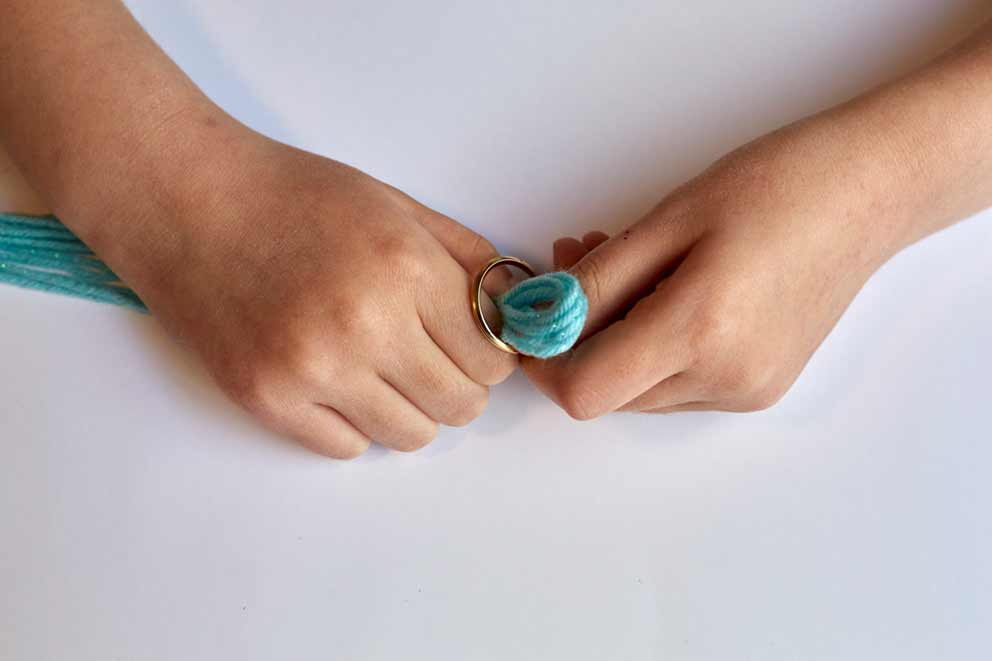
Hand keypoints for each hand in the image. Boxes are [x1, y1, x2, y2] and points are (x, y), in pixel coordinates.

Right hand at [97, 119, 515, 457]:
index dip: (491, 356)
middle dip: (459, 387)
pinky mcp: (268, 401)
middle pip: (461, 405)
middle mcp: (367, 325)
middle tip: (433, 362)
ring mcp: (314, 370)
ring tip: (382, 371)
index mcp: (408, 269)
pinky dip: (353, 422)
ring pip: (411, 435)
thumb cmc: (296, 196)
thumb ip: (467, 259)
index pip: (492, 357)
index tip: (473, 347)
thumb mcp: (396, 206)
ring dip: (410, 410)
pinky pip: (347, 447)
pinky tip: (335, 381)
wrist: (188, 202)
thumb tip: (513, 311)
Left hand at [524, 115, 918, 416]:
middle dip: (579, 337)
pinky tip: (668, 289)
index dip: (544, 362)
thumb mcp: (667, 220)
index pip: (585, 391)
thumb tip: (537, 319)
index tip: (532, 319)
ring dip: (616, 337)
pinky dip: (656, 344)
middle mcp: (725, 379)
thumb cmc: (774, 187)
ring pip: (641, 389)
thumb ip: (596, 282)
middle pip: (610, 391)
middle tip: (578, 261)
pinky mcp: (759, 388)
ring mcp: (746, 391)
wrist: (869, 193)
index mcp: (700, 332)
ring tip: (631, 263)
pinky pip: (678, 383)